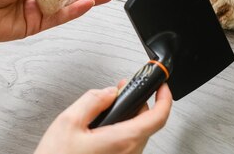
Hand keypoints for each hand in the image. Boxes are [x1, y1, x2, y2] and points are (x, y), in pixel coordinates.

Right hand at [34, 82, 172, 153]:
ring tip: (109, 108)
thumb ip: (93, 100)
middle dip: (138, 103)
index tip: (161, 86)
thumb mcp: (69, 121)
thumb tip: (109, 92)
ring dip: (129, 118)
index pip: (157, 118)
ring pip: (137, 136)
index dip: (164, 98)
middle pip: (147, 124)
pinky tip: (104, 127)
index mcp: (121, 141)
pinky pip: (127, 147)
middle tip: (122, 90)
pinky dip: (121, 132)